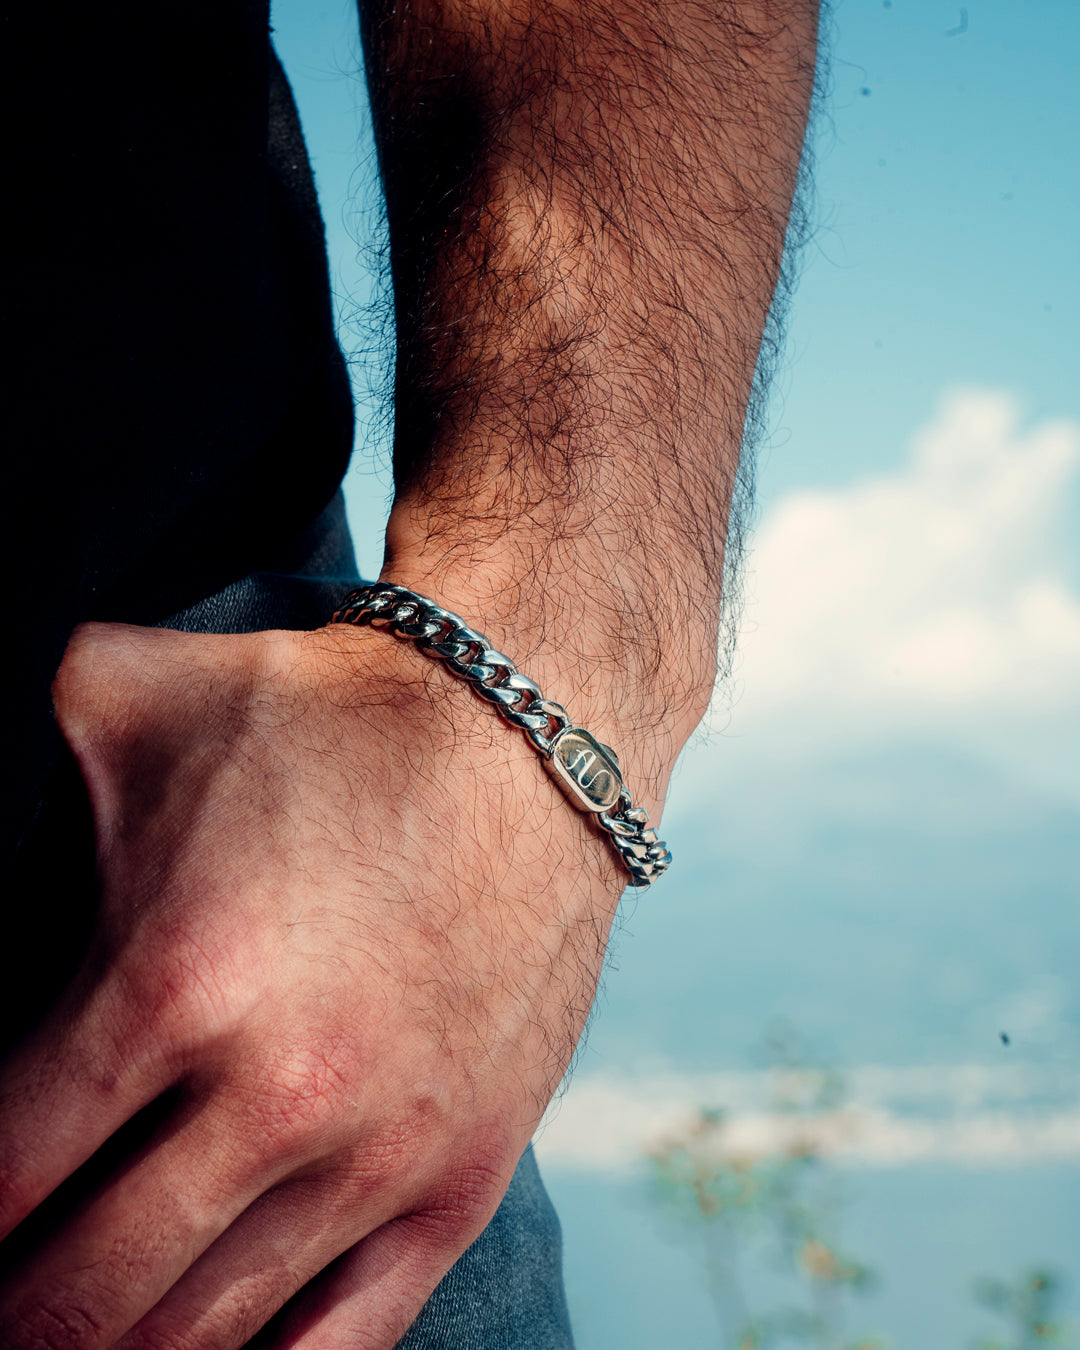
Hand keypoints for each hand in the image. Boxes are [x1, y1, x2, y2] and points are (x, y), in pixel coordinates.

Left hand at [0, 619, 624, 1348]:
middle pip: (76, 1295)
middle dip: (13, 1317)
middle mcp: (275, 1095)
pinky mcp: (461, 1178)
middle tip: (0, 1303)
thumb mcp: (133, 693)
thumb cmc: (331, 719)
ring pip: (197, 1335)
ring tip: (72, 1332)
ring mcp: (378, 1153)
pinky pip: (343, 1343)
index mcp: (168, 983)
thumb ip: (8, 752)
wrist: (527, 742)